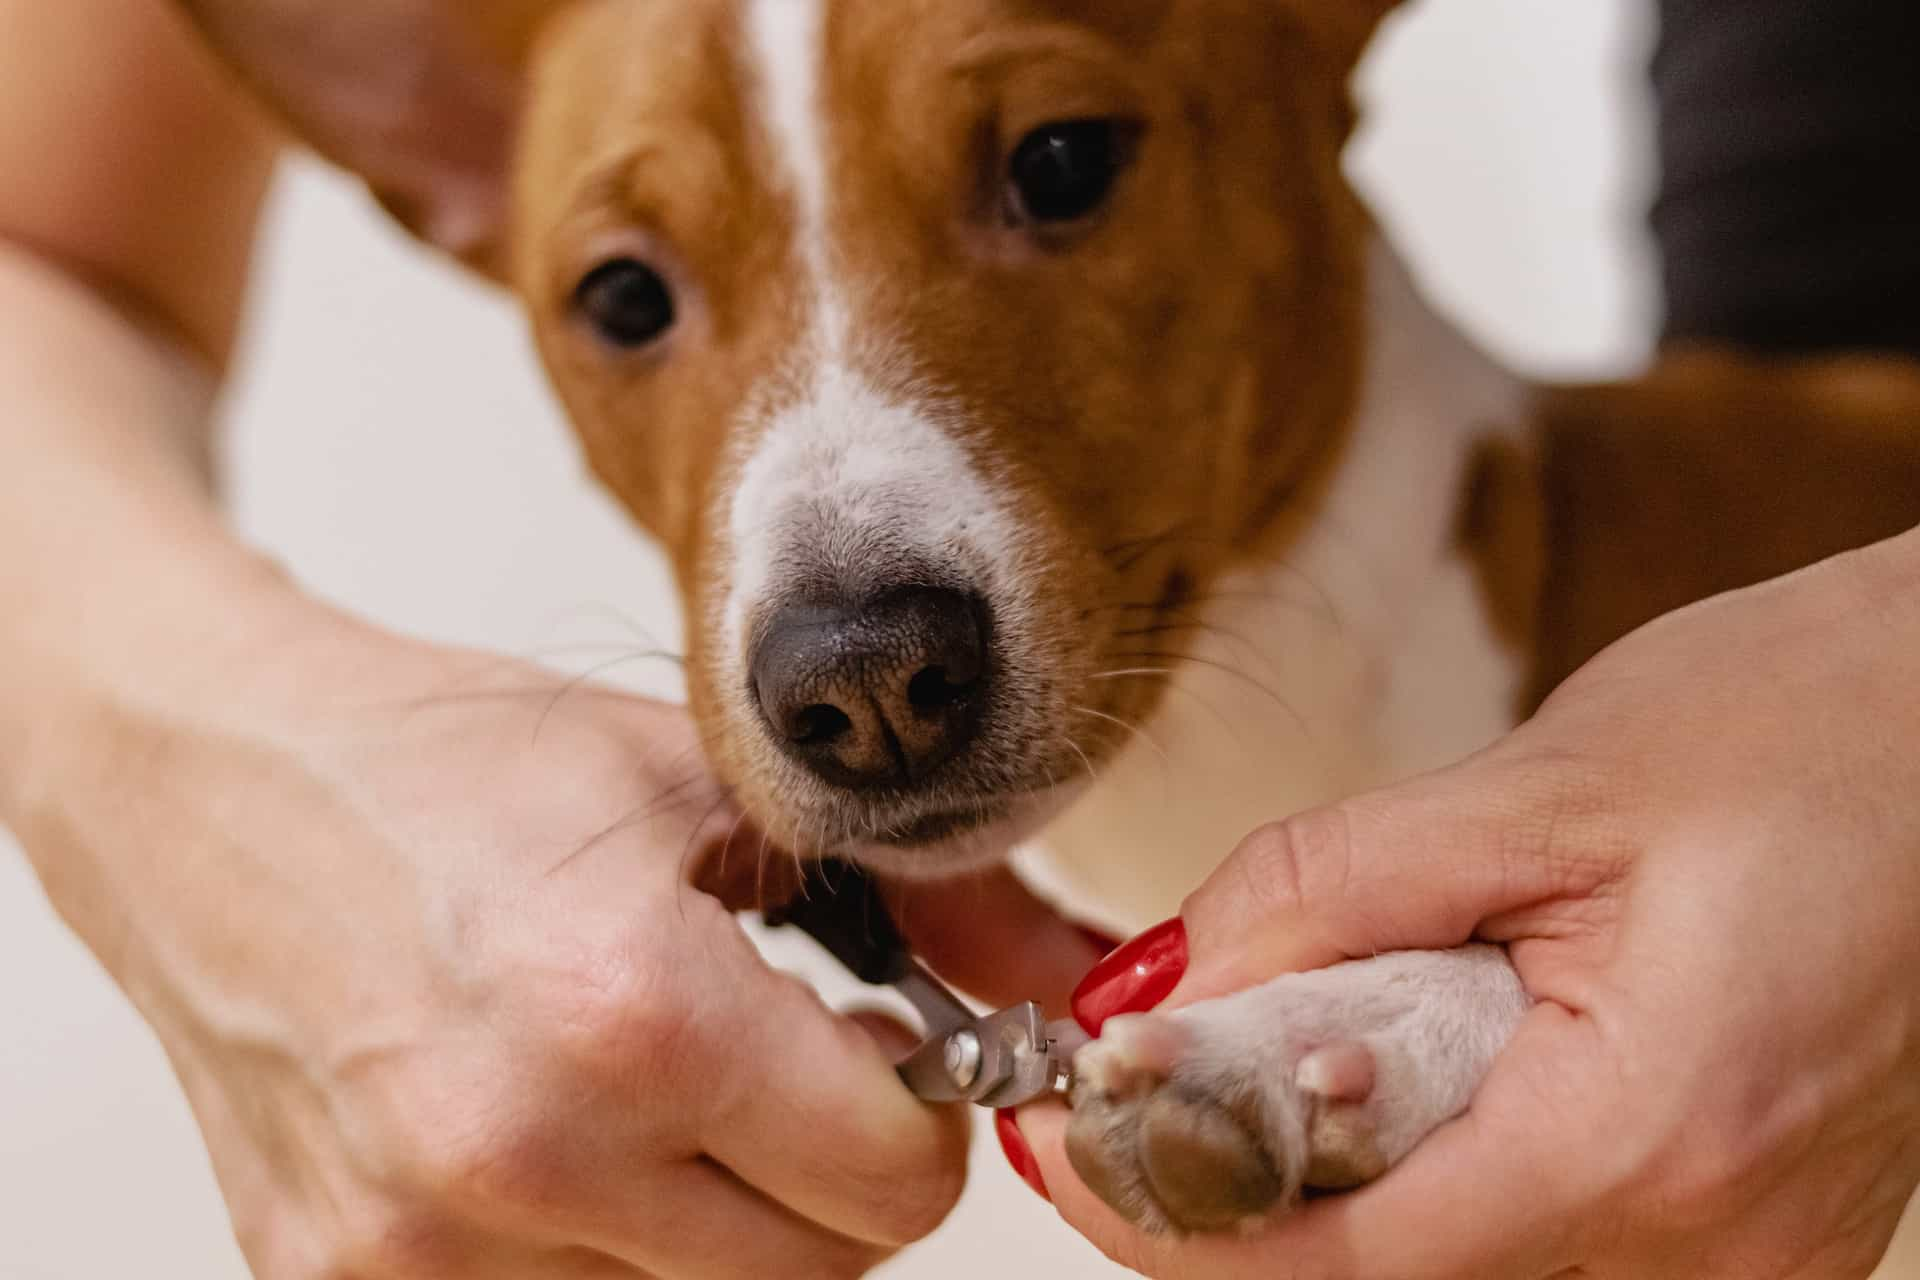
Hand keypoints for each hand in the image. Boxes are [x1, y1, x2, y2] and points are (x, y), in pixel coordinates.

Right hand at [11, 591, 1103, 1278]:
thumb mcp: (711, 784)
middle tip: (781, 1066)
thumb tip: (1077, 982)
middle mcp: (516, 1155)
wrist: (217, 782)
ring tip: (651, 1079)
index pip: (897, 1192)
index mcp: (631, 1013)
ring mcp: (415, 1243)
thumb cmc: (461, 764)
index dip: (923, 1116)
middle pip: (812, 1273)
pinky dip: (598, 1239)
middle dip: (833, 1173)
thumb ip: (927, 895)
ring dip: (712, 1215)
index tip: (890, 1058)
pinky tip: (559, 1124)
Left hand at [1018, 528, 1919, 1278]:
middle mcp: (1715, 1244)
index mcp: (1654, 1139)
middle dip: (1248, 1186)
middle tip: (1151, 1071)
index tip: (1065, 1142)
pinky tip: (1415, 1058)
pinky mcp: (1751, 1220)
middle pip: (1403, 1277)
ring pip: (1469, 1264)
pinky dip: (1446, 1165)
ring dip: (1347, 1174)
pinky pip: (1549, 1233)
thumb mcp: (1541, 785)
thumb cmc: (1805, 725)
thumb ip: (1332, 892)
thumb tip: (1171, 982)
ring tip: (1298, 1034)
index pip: (1351, 1264)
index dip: (1178, 1212)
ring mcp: (1745, 1251)